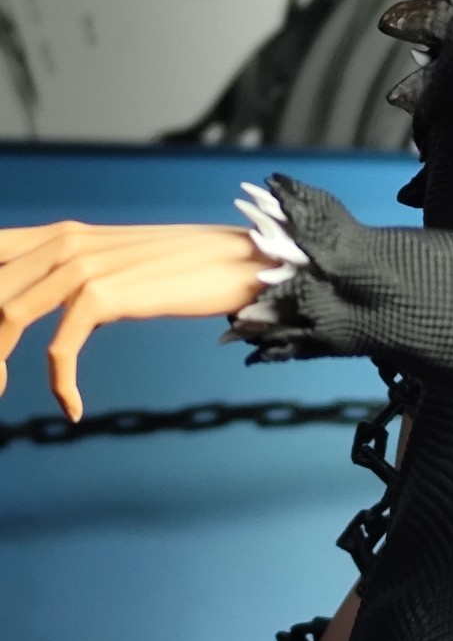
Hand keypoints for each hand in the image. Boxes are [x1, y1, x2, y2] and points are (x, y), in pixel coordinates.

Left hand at [0, 218, 264, 420]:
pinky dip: (60, 383)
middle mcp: (67, 242)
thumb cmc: (185, 268)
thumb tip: (42, 303)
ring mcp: (86, 265)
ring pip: (9, 314)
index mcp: (63, 233)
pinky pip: (60, 347)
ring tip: (2, 394)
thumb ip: (77, 276)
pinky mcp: (108, 293)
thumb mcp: (118, 264)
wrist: (241, 261)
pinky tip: (73, 407)